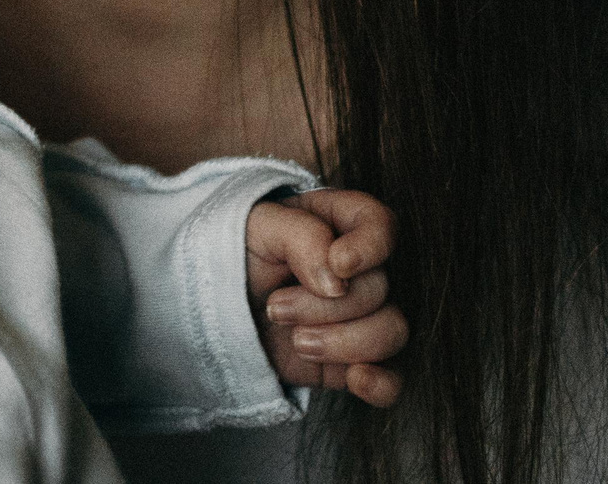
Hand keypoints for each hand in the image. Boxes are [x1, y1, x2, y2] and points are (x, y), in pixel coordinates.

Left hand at [245, 188, 404, 407]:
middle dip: (325, 305)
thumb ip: (301, 237)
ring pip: (392, 331)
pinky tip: (355, 379)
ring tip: (296, 340)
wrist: (213, 310)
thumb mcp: (256, 228)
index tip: (339, 264)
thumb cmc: (235, 256)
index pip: (381, 226)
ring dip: (342, 342)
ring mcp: (364, 316)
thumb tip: (338, 279)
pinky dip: (382, 383)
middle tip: (275, 308)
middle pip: (380, 288)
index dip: (369, 248)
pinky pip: (394, 377)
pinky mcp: (357, 359)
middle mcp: (361, 269)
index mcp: (339, 223)